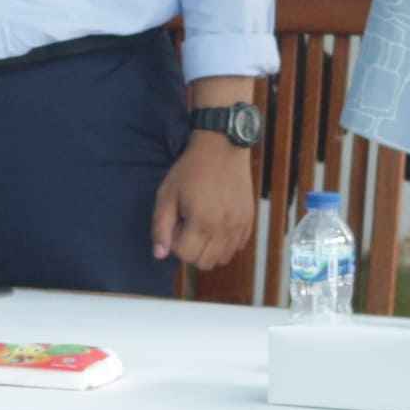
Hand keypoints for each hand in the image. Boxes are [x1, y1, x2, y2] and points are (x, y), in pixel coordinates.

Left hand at [152, 135, 255, 269]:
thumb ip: (161, 226)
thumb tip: (160, 254)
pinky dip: (225, 243)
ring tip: (202, 225)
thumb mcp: (167, 194)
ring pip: (222, 259)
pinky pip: (237, 247)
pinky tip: (217, 223)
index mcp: (202, 222)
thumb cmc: (190, 169)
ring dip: (209, 249)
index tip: (176, 223)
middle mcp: (224, 228)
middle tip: (188, 225)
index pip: (185, 255)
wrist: (222, 147)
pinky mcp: (249, 221)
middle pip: (204, 263)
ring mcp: (239, 225)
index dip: (175, 242)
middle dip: (191, 249)